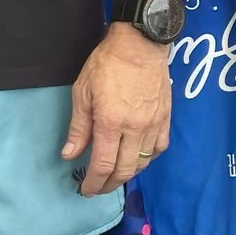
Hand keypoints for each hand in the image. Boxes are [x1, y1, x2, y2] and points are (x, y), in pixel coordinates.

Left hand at [63, 27, 171, 193]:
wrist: (140, 44)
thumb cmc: (107, 63)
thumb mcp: (83, 92)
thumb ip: (79, 127)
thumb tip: (69, 155)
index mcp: (111, 122)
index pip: (103, 165)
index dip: (94, 183)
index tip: (86, 190)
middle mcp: (135, 128)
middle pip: (125, 170)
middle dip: (110, 184)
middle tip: (98, 188)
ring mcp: (153, 124)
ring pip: (143, 162)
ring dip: (128, 174)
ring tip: (115, 176)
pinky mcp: (166, 118)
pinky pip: (159, 148)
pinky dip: (147, 159)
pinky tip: (138, 158)